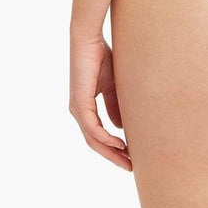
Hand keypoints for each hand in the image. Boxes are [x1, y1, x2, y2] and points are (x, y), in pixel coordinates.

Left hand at [69, 32, 131, 170]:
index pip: (97, 135)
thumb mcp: (112, 86)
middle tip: (130, 167)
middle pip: (94, 143)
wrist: (89, 40)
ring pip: (93, 139)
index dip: (112, 148)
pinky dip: (105, 138)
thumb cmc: (100, 58)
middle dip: (113, 157)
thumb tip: (121, 127)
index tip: (129, 157)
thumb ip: (115, 105)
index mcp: (85, 108)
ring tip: (128, 160)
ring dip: (111, 152)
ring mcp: (77, 109)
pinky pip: (92, 128)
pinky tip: (119, 144)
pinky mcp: (80, 103)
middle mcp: (78, 112)